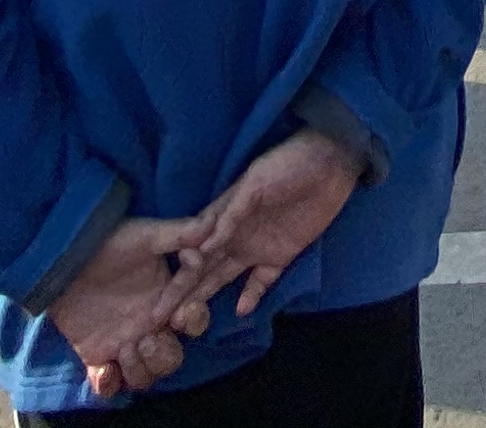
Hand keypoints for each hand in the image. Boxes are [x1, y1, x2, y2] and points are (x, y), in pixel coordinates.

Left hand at [44, 217, 207, 399]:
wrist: (63, 259)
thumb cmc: (108, 243)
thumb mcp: (143, 235)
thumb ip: (178, 234)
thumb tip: (211, 224)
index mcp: (167, 300)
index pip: (194, 319)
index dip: (193, 320)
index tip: (180, 314)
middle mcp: (149, 327)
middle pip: (172, 358)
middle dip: (164, 355)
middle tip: (146, 338)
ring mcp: (124, 343)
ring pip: (146, 376)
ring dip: (140, 369)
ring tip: (124, 349)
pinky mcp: (97, 356)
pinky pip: (110, 385)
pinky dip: (108, 384)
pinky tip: (101, 369)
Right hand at [175, 128, 364, 322]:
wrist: (328, 163)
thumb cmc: (287, 164)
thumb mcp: (255, 182)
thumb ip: (230, 213)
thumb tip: (202, 246)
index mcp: (223, 216)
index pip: (192, 249)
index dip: (175, 272)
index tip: (158, 297)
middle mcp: (233, 236)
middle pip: (201, 270)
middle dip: (180, 294)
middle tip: (157, 321)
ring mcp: (256, 247)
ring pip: (223, 279)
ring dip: (205, 298)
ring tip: (185, 322)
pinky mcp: (281, 255)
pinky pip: (261, 281)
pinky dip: (251, 295)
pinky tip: (240, 311)